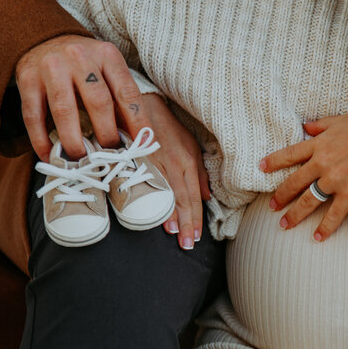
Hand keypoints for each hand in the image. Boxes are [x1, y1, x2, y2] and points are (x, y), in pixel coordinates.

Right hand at [16, 34, 150, 160]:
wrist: (43, 38)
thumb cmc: (84, 64)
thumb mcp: (107, 70)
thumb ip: (120, 99)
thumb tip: (138, 140)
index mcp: (107, 55)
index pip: (127, 92)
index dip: (137, 121)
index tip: (142, 146)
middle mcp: (79, 57)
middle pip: (97, 102)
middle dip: (106, 134)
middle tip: (110, 156)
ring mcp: (51, 67)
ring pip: (64, 111)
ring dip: (74, 141)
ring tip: (83, 160)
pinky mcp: (27, 79)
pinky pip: (33, 116)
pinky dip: (41, 140)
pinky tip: (49, 154)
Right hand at [141, 93, 210, 249]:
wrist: (144, 104)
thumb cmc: (168, 127)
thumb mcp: (191, 147)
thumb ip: (199, 173)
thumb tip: (207, 197)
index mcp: (188, 161)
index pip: (194, 195)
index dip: (196, 217)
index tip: (197, 236)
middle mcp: (176, 162)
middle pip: (184, 197)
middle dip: (187, 222)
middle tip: (188, 244)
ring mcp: (158, 160)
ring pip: (169, 192)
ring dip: (172, 215)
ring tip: (176, 234)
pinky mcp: (141, 157)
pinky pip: (150, 181)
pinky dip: (155, 199)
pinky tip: (156, 213)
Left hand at [260, 114, 347, 240]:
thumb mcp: (343, 120)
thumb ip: (322, 124)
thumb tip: (305, 126)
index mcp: (319, 144)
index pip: (289, 154)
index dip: (273, 162)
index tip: (262, 168)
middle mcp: (322, 163)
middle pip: (294, 182)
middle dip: (280, 195)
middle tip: (271, 205)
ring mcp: (335, 181)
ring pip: (308, 201)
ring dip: (294, 214)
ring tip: (284, 224)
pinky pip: (334, 215)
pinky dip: (325, 227)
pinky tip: (317, 237)